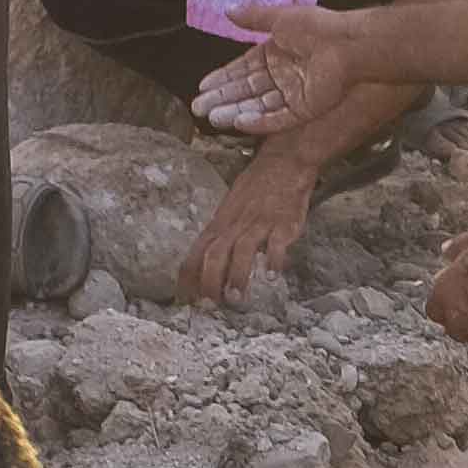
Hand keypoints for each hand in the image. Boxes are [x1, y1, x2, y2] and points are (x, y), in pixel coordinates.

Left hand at [183, 151, 317, 305]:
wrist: (283, 163)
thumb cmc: (256, 189)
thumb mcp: (230, 210)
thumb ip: (221, 235)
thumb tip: (208, 264)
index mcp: (220, 224)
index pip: (196, 252)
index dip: (188, 277)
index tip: (184, 300)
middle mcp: (235, 225)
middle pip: (215, 254)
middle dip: (209, 280)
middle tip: (211, 304)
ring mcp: (259, 224)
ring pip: (242, 250)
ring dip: (237, 275)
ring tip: (237, 297)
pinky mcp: (283, 223)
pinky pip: (276, 243)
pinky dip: (274, 260)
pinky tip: (272, 276)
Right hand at [203, 3, 382, 139]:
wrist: (347, 44)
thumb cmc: (318, 27)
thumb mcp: (280, 18)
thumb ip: (253, 18)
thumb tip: (227, 10)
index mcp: (276, 54)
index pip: (243, 69)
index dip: (223, 78)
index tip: (203, 87)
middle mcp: (283, 75)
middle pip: (247, 91)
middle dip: (222, 99)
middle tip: (198, 107)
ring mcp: (295, 94)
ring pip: (259, 106)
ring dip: (235, 111)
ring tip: (212, 118)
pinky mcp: (306, 109)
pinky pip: (279, 118)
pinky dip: (259, 121)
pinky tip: (239, 123)